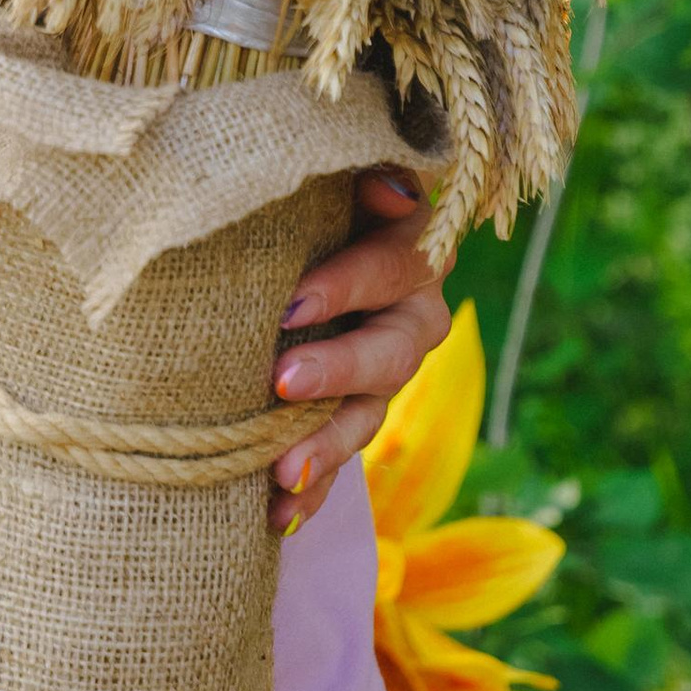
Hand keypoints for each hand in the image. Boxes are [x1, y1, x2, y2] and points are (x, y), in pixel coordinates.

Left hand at [268, 168, 449, 533]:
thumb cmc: (317, 197)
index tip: (290, 304)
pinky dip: (312, 491)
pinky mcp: (358, 415)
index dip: (347, 284)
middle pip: (389, 354)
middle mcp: (411, 319)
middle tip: (282, 384)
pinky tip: (279, 517)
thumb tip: (387, 192)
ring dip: (326, 449)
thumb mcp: (338, 175)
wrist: (308, 242)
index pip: (392, 267)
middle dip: (337, 372)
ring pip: (369, 417)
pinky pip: (344, 460)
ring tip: (282, 476)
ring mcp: (387, 376)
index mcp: (412, 253)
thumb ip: (365, 172)